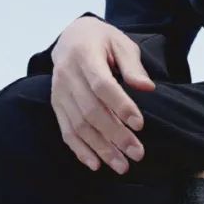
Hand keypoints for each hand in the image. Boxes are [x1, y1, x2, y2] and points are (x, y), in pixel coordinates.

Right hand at [50, 17, 154, 172]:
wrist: (71, 38)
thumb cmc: (102, 41)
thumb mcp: (121, 43)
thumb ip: (133, 66)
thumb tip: (147, 88)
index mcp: (84, 55)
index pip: (102, 85)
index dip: (120, 106)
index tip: (139, 124)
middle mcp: (67, 75)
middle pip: (91, 111)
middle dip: (115, 135)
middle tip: (137, 153)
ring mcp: (59, 93)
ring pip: (79, 126)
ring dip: (101, 149)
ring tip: (122, 166)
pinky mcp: (57, 106)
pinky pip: (66, 132)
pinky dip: (80, 150)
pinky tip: (96, 164)